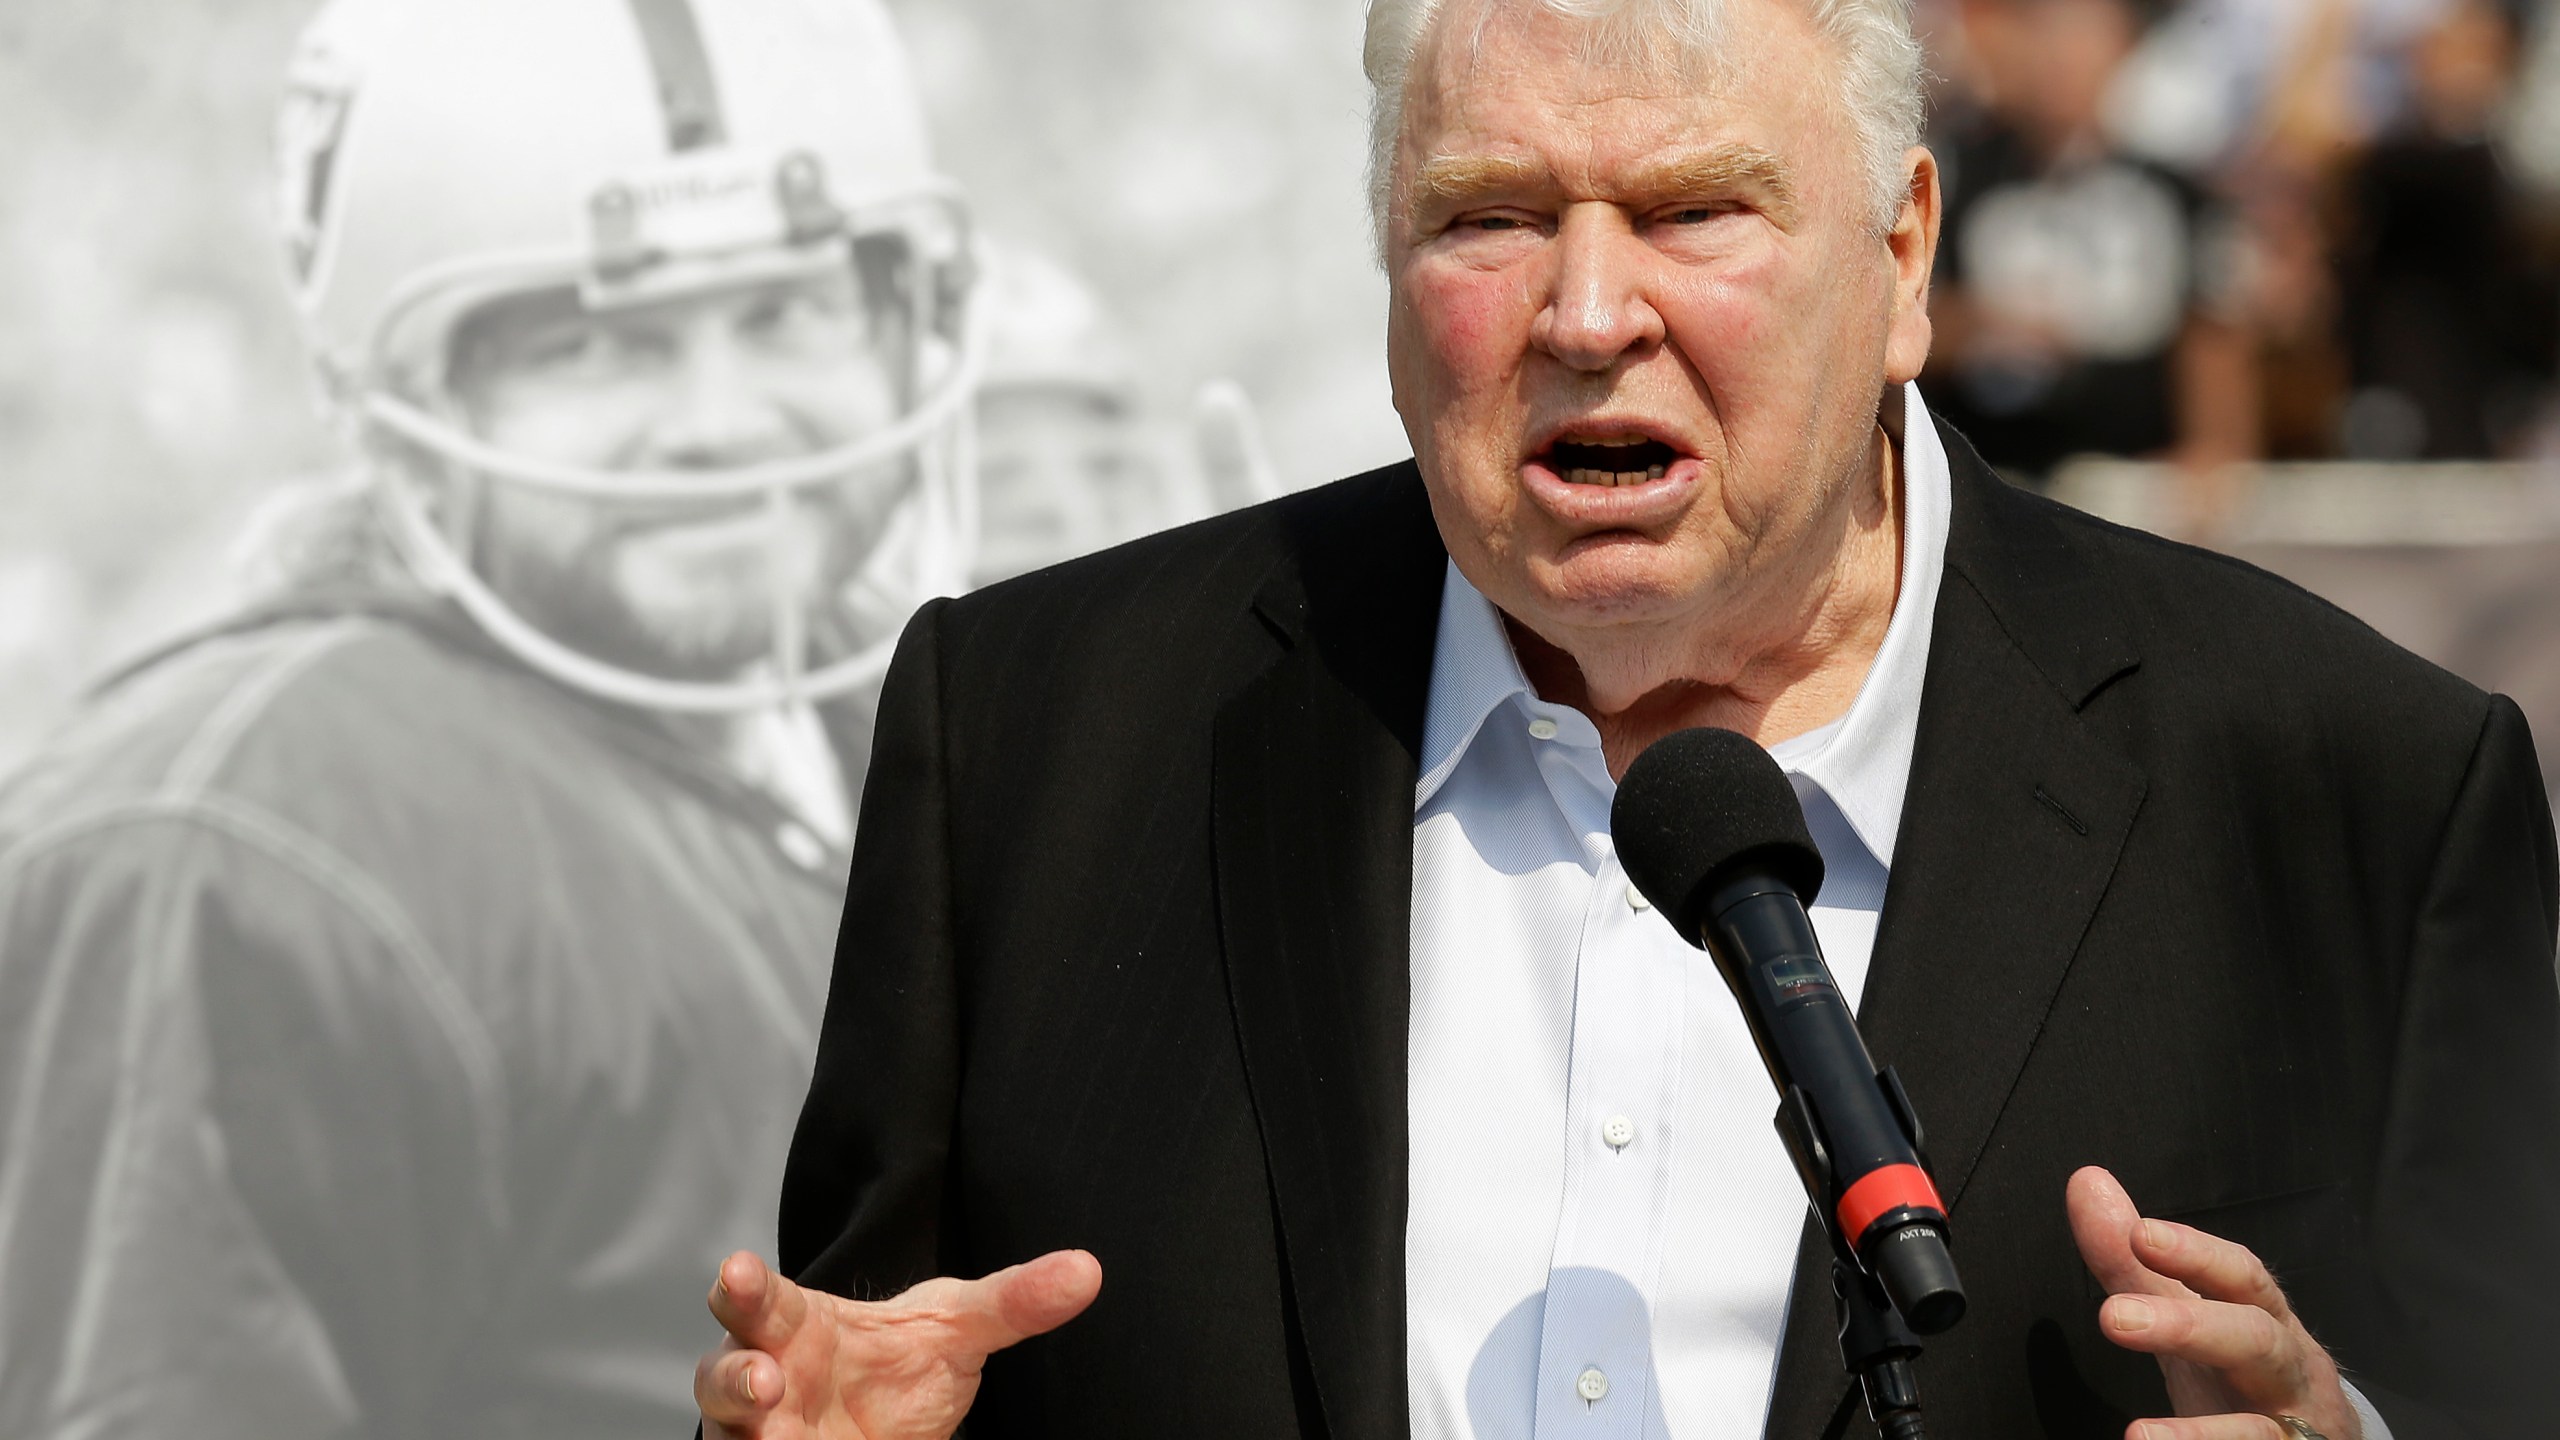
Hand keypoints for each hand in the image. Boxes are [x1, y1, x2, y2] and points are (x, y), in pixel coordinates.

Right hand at [693, 1248, 1102, 1438]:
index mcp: (797, 1323)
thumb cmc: (899, 1364)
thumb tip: (1088, 1271)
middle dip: (732, 1374)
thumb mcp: (962, 1330)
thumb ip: (1014, 1301)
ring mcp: (761, 1434)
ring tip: (773, 1429)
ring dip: (743, 1427)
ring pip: (727, 1432)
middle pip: (722, 1372)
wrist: (886, 1425)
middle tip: (764, 1377)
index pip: (758, 1296)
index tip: (740, 1269)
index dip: (742, 1284)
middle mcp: (765, 1378)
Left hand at [2068, 1166, 2360, 1439]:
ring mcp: (2298, 1428)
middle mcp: (2291, 1372)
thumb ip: (2138, 1264)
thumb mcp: (2194, 1317)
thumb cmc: (2246, 1374)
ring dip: (2203, 1434)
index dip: (2196, 1254)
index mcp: (2268, 1321)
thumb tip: (2088, 1183)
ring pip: (2261, 1429)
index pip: (2242, 1278)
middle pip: (2257, 1342)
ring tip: (2139, 1436)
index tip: (2140, 1234)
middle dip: (2189, 1327)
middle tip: (2116, 1318)